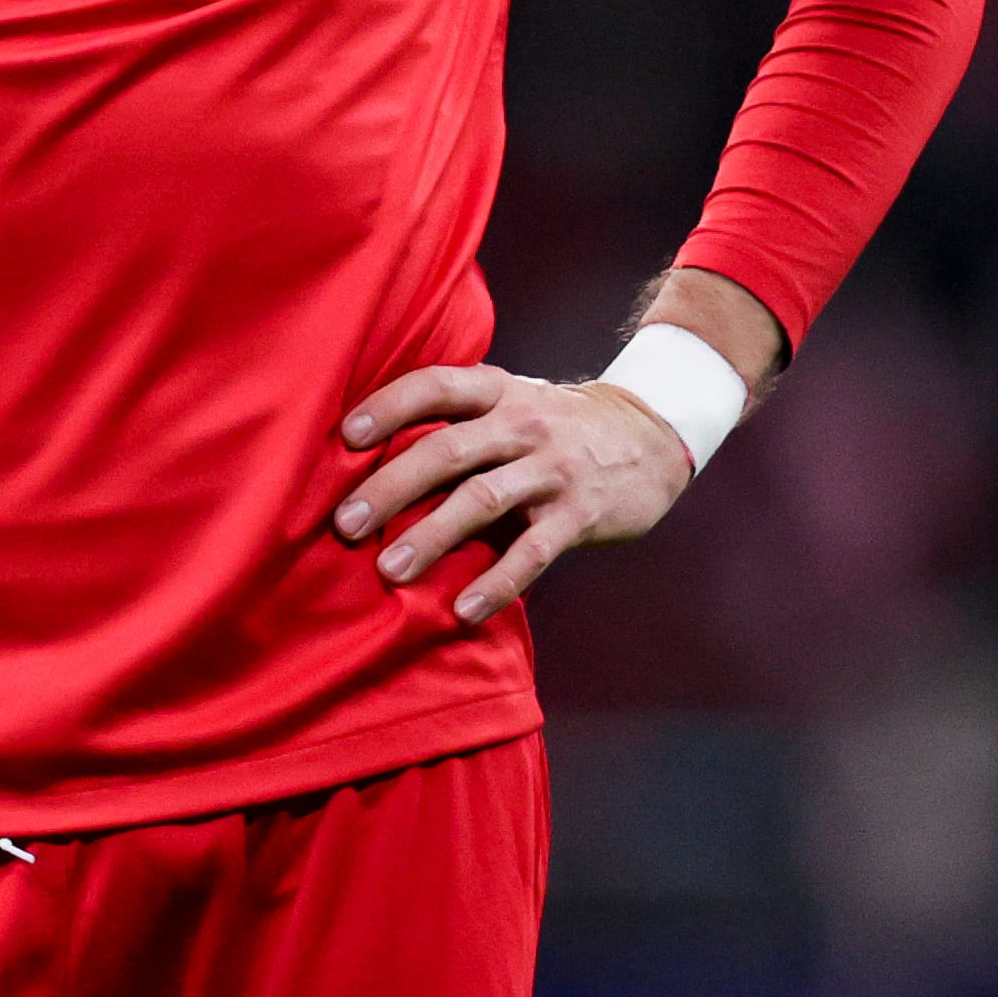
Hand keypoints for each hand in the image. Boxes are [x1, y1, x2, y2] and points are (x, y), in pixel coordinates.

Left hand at [330, 362, 702, 622]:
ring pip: (482, 500)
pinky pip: (532, 553)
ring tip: (390, 570)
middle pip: (447, 451)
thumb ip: (458, 429)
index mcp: (497, 392)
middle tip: (346, 524)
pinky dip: (497, 583)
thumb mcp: (511, 405)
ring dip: (432, 536)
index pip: (435, 386)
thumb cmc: (556, 427)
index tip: (345, 437)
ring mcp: (553, 469)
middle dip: (391, 488)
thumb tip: (372, 469)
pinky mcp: (580, 514)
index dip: (388, 407)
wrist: (651, 435)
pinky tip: (464, 610)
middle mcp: (523, 423)